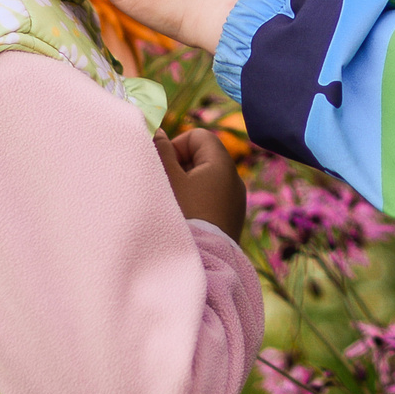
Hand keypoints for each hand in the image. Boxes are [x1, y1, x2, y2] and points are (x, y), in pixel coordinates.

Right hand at [153, 126, 245, 240]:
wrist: (203, 262)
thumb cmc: (183, 215)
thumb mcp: (167, 179)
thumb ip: (161, 151)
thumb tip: (158, 131)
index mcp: (222, 164)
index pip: (198, 136)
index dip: (177, 146)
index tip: (164, 167)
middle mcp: (234, 179)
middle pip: (203, 157)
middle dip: (180, 166)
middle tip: (165, 186)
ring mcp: (235, 201)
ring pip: (206, 179)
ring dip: (187, 185)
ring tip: (173, 205)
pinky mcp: (232, 219)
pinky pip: (212, 199)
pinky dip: (197, 202)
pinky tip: (185, 218)